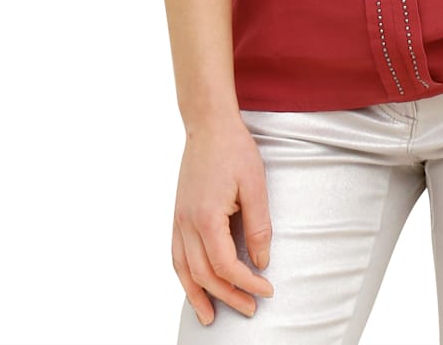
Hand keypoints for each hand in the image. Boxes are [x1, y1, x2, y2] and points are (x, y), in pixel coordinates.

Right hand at [171, 115, 274, 324]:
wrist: (209, 125)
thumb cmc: (234, 150)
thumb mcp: (255, 185)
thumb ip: (259, 226)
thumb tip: (261, 262)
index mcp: (207, 217)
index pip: (226, 265)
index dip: (247, 283)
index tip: (266, 290)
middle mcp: (187, 223)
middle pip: (204, 274)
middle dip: (228, 296)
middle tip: (250, 309)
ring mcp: (178, 219)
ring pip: (183, 269)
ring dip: (197, 296)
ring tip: (210, 318)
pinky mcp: (177, 214)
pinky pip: (176, 254)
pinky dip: (183, 276)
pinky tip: (192, 286)